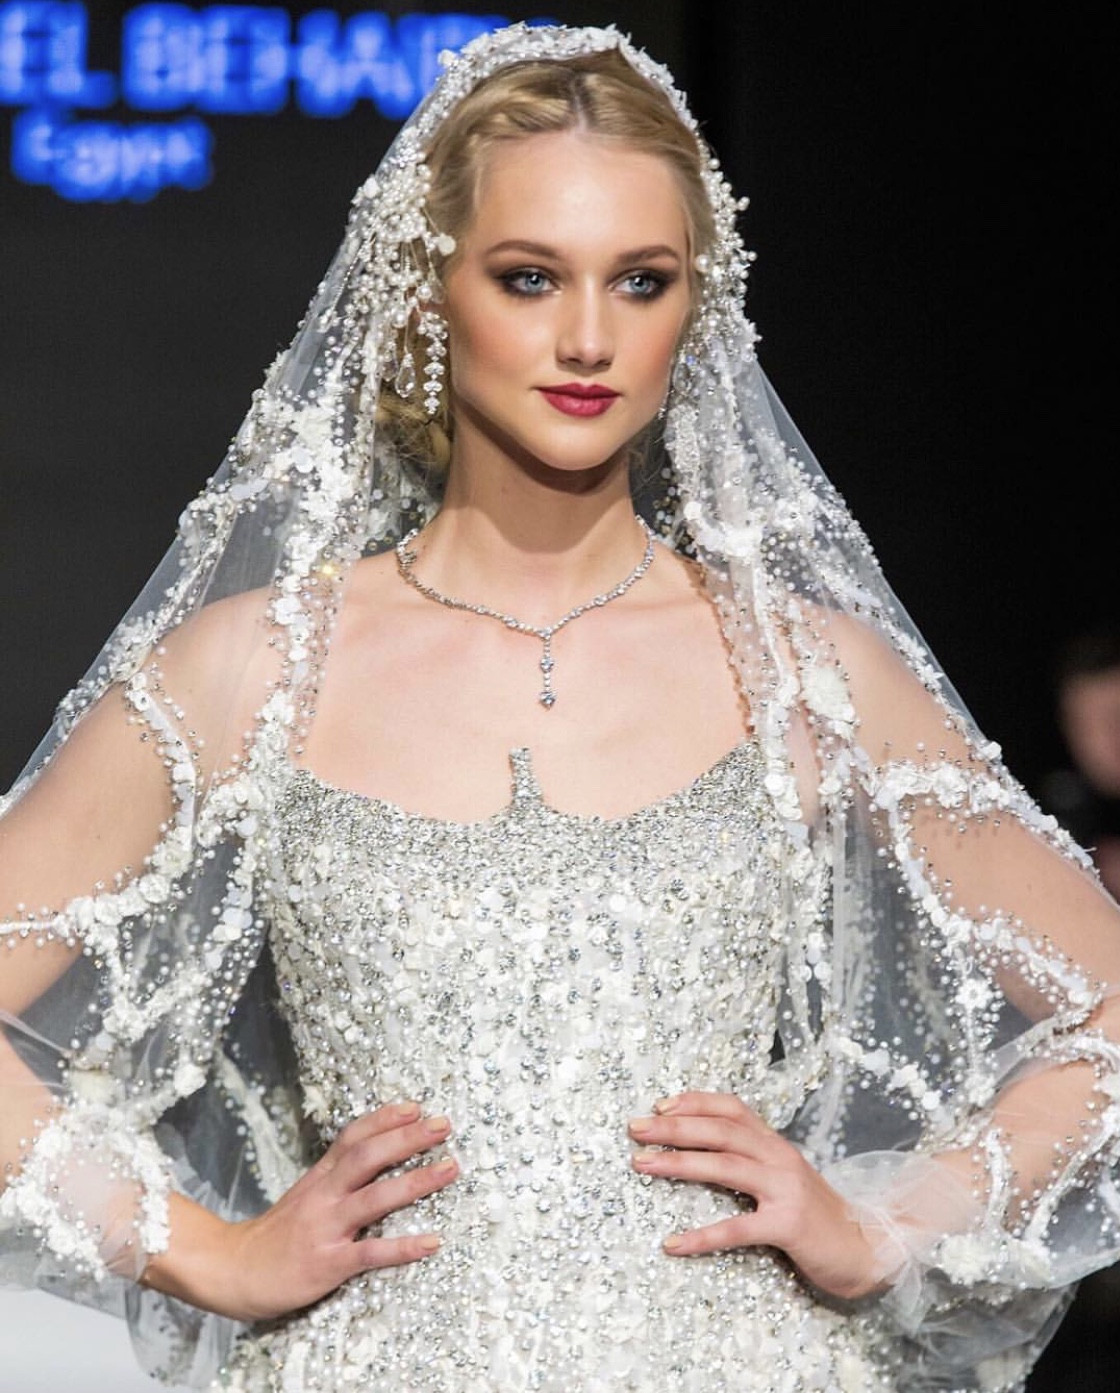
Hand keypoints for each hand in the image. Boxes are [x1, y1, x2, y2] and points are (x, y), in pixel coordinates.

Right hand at [148, 1101, 457, 1321]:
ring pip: (375, 1198)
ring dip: (416, 1181)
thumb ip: (335, 1176)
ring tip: (450, 1167)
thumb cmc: (276, 1235)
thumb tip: (375, 1155)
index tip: (416, 1106)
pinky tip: (432, 1242)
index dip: (384, 1119)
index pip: (353, 1137)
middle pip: (368, 1157)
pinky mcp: (328, 1263)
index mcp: (319, 1177)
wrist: (231, 1271)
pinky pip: (371, 1253)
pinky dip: (403, 1247)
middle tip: (443, 1124)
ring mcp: (326, 1228)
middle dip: (407, 1138)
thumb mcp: (304, 1195)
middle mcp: (324, 1196)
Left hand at [628, 1091, 879, 1300]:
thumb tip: (701, 1147)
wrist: (864, 1250)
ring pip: (725, 1167)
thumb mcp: (783, 1177)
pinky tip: (673, 1243)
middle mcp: (779, 1158)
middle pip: (720, 1131)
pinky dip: (702, 1236)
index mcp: (775, 1144)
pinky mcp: (788, 1225)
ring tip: (643, 1164)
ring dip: (679, 1163)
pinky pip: (737, 1229)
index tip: (659, 1105)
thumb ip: (751, 1159)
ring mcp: (785, 1190)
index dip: (695, 1102)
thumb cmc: (814, 1216)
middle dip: (673, 1127)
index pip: (732, 1108)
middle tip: (636, 1129)